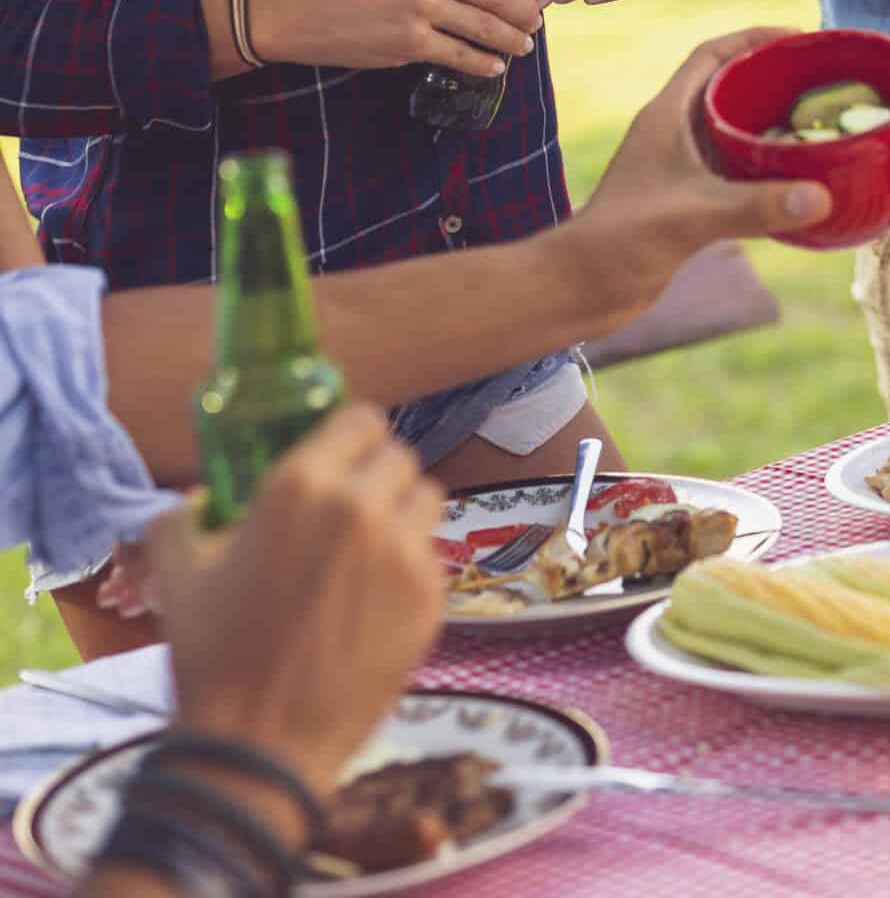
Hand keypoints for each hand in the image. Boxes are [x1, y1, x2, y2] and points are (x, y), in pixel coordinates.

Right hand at [143, 404, 445, 798]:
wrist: (258, 748)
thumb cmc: (212, 658)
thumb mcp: (178, 574)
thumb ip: (185, 517)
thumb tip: (203, 498)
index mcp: (300, 484)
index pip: (361, 419)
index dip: (351, 438)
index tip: (342, 459)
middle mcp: (361, 506)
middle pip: (398, 457)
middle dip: (376, 477)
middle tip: (352, 512)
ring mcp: (404, 552)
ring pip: (426, 499)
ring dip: (402, 515)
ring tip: (371, 553)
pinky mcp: (432, 598)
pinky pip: (433, 556)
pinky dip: (411, 569)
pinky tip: (375, 602)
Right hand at [253, 0, 553, 85]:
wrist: (297, 8)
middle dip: (527, 9)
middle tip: (537, 17)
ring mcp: (420, 7)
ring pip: (487, 27)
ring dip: (513, 40)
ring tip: (523, 44)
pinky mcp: (410, 43)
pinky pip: (462, 56)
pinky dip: (485, 64)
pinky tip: (494, 67)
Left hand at [573, 28, 831, 319]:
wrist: (581, 288)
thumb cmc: (621, 241)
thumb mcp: (693, 216)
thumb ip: (755, 205)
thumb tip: (821, 196)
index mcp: (666, 115)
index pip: (711, 54)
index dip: (753, 38)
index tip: (798, 38)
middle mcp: (672, 132)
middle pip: (727, 86)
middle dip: (771, 79)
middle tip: (819, 84)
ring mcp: (678, 166)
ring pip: (731, 129)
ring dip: (769, 125)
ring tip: (817, 127)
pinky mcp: (686, 200)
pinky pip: (733, 169)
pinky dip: (764, 168)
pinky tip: (796, 182)